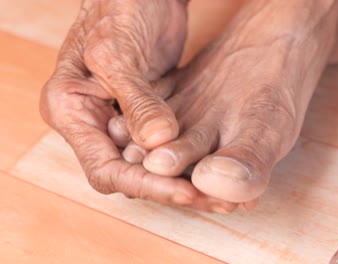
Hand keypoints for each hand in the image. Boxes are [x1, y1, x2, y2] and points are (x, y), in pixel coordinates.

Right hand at [40, 0, 236, 211]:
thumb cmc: (117, 7)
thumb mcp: (119, 53)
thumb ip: (137, 100)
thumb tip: (158, 143)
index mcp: (71, 111)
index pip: (105, 169)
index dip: (145, 185)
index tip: (184, 192)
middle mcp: (93, 123)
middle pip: (130, 174)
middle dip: (171, 189)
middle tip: (214, 200)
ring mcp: (120, 119)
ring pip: (151, 164)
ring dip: (184, 179)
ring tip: (222, 193)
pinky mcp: (146, 113)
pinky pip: (166, 145)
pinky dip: (188, 158)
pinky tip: (215, 167)